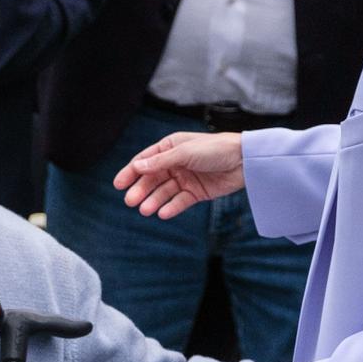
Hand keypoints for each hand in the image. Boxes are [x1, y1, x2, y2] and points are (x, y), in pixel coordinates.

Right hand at [114, 130, 244, 218]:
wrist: (244, 161)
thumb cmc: (215, 149)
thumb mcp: (184, 153)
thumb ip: (161, 162)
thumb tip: (137, 166)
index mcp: (170, 148)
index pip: (145, 161)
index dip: (131, 172)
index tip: (118, 184)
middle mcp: (176, 163)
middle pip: (152, 179)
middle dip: (141, 190)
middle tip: (130, 201)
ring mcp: (186, 179)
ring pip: (164, 192)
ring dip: (154, 200)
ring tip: (146, 210)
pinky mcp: (197, 192)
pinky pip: (180, 201)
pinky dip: (171, 207)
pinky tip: (162, 213)